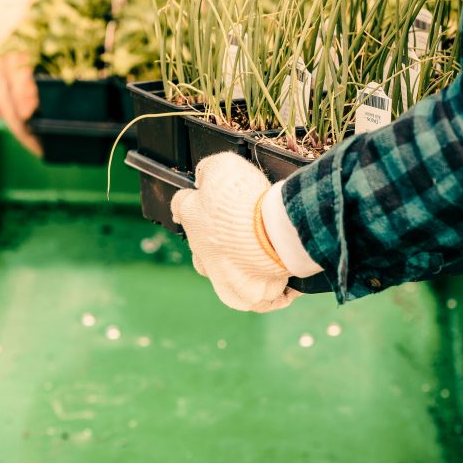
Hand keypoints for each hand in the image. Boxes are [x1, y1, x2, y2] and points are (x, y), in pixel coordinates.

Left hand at [171, 152, 299, 312]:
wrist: (273, 234)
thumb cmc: (247, 200)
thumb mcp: (222, 165)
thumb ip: (209, 170)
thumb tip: (204, 177)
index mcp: (191, 217)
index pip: (181, 206)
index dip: (192, 199)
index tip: (200, 197)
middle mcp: (200, 253)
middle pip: (202, 246)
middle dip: (216, 239)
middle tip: (243, 229)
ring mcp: (222, 279)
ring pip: (225, 274)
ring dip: (241, 266)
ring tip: (265, 258)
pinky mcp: (246, 297)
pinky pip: (256, 297)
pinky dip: (269, 291)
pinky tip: (281, 280)